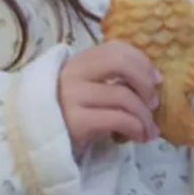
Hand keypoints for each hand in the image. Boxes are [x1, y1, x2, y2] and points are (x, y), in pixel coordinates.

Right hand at [58, 41, 162, 157]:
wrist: (37, 146)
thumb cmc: (68, 118)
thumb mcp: (86, 91)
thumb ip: (108, 80)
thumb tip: (152, 82)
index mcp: (78, 62)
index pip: (115, 48)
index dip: (142, 61)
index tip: (156, 79)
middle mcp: (73, 74)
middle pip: (120, 63)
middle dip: (145, 82)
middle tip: (154, 103)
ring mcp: (72, 97)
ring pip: (124, 96)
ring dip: (145, 116)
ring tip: (150, 131)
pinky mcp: (76, 121)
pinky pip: (118, 119)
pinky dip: (136, 127)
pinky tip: (139, 137)